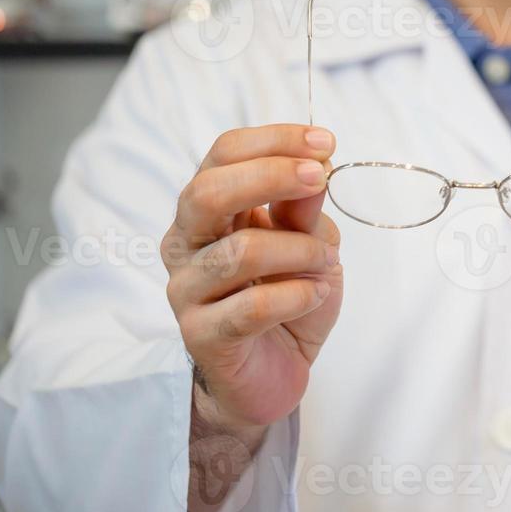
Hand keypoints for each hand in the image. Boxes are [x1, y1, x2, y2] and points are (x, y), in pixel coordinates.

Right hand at [162, 124, 343, 439]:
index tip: (324, 143)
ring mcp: (186, 291)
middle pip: (208, 193)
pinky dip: (297, 295)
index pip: (223, 154)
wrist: (275, 370)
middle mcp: (185, 243)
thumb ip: (304, 207)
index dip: (273, 141)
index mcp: (207, 208)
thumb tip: (317, 163)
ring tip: (325, 263)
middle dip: (271, 177)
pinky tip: (314, 295)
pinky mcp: (200, 336)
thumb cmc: (287, 296)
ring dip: (300, 250)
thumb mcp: (309, 241)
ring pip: (240, 252)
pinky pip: (252, 306)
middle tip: (319, 178)